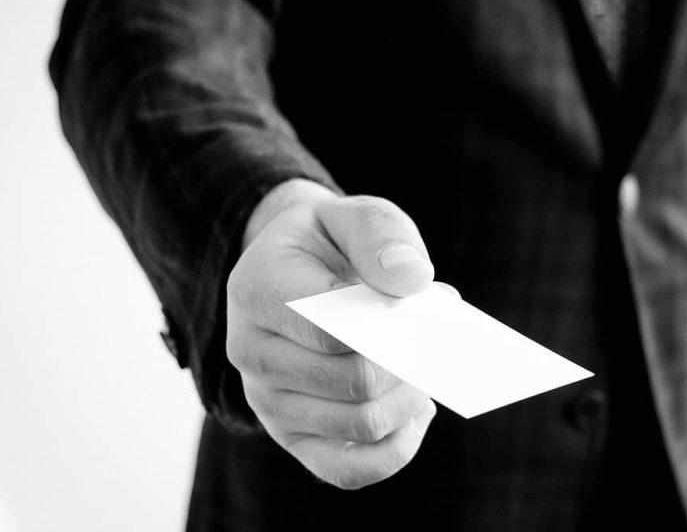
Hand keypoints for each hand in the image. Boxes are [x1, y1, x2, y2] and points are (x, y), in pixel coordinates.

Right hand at [226, 179, 436, 488]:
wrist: (297, 272)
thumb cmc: (333, 244)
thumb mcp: (355, 216)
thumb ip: (382, 236)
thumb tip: (413, 282)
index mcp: (258, 289)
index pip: (335, 329)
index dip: (394, 326)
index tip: (428, 305)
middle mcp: (250, 351)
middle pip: (354, 382)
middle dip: (411, 362)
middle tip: (436, 339)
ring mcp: (267, 401)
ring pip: (359, 426)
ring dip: (410, 401)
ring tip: (426, 369)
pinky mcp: (292, 437)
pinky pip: (347, 470)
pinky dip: (395, 450)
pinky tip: (415, 414)